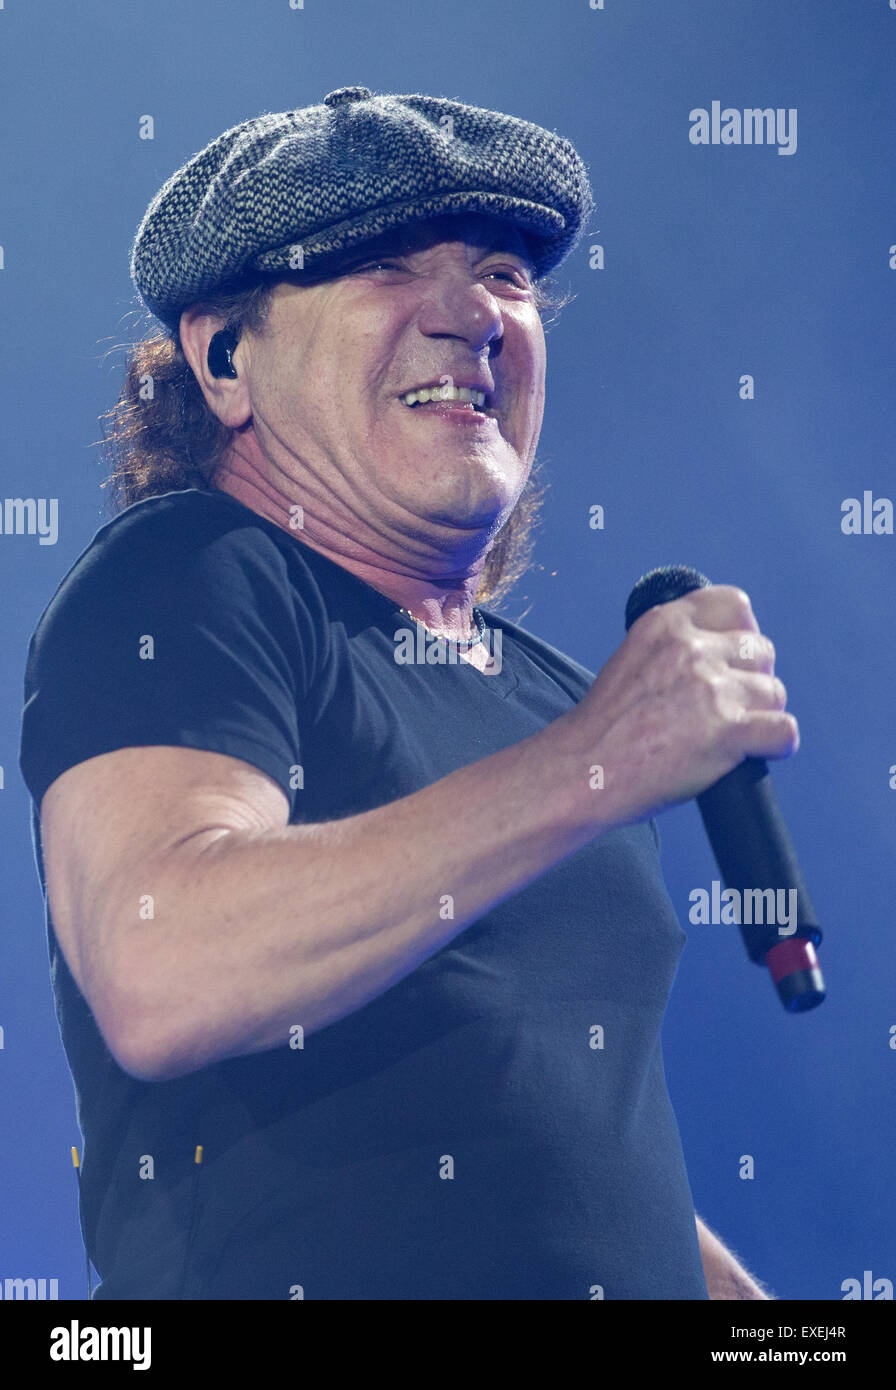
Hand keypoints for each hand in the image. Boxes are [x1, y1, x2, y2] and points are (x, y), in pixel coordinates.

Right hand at [564, 585, 798, 829]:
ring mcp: (712, 689)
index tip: (733, 658)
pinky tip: (754, 753)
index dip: (742, 633)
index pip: (734, 605)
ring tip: (730, 736)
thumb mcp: (633, 660)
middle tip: (728, 706)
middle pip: (760, 651)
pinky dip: (777, 745)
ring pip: (774, 692)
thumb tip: (723, 656)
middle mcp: (691, 649)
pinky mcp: (728, 732)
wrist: (582, 771)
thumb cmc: (604, 728)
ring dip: (761, 715)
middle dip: (752, 678)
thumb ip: (675, 648)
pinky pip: (784, 732)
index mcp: (666, 624)